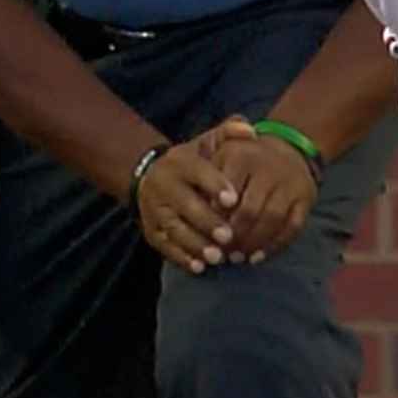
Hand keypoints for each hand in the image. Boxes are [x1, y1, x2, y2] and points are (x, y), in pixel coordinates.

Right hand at [133, 130, 241, 274]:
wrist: (148, 177)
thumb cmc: (190, 163)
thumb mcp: (205, 144)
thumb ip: (228, 134)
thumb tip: (249, 129)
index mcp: (180, 163)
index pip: (197, 172)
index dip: (214, 185)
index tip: (233, 199)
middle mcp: (163, 185)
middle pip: (184, 205)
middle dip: (206, 222)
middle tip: (229, 236)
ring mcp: (155, 210)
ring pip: (174, 229)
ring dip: (195, 244)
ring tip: (217, 257)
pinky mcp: (152, 231)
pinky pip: (165, 246)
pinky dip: (181, 258)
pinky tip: (199, 267)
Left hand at [208, 125, 319, 262]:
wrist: (287, 147)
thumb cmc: (244, 158)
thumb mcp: (221, 154)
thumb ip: (207, 178)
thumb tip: (197, 212)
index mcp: (241, 155)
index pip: (225, 192)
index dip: (215, 217)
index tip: (206, 233)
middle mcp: (268, 167)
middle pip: (249, 210)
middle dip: (234, 236)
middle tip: (221, 252)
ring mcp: (289, 183)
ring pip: (271, 220)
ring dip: (253, 243)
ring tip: (237, 257)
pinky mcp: (305, 197)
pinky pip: (292, 227)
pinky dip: (275, 245)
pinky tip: (258, 256)